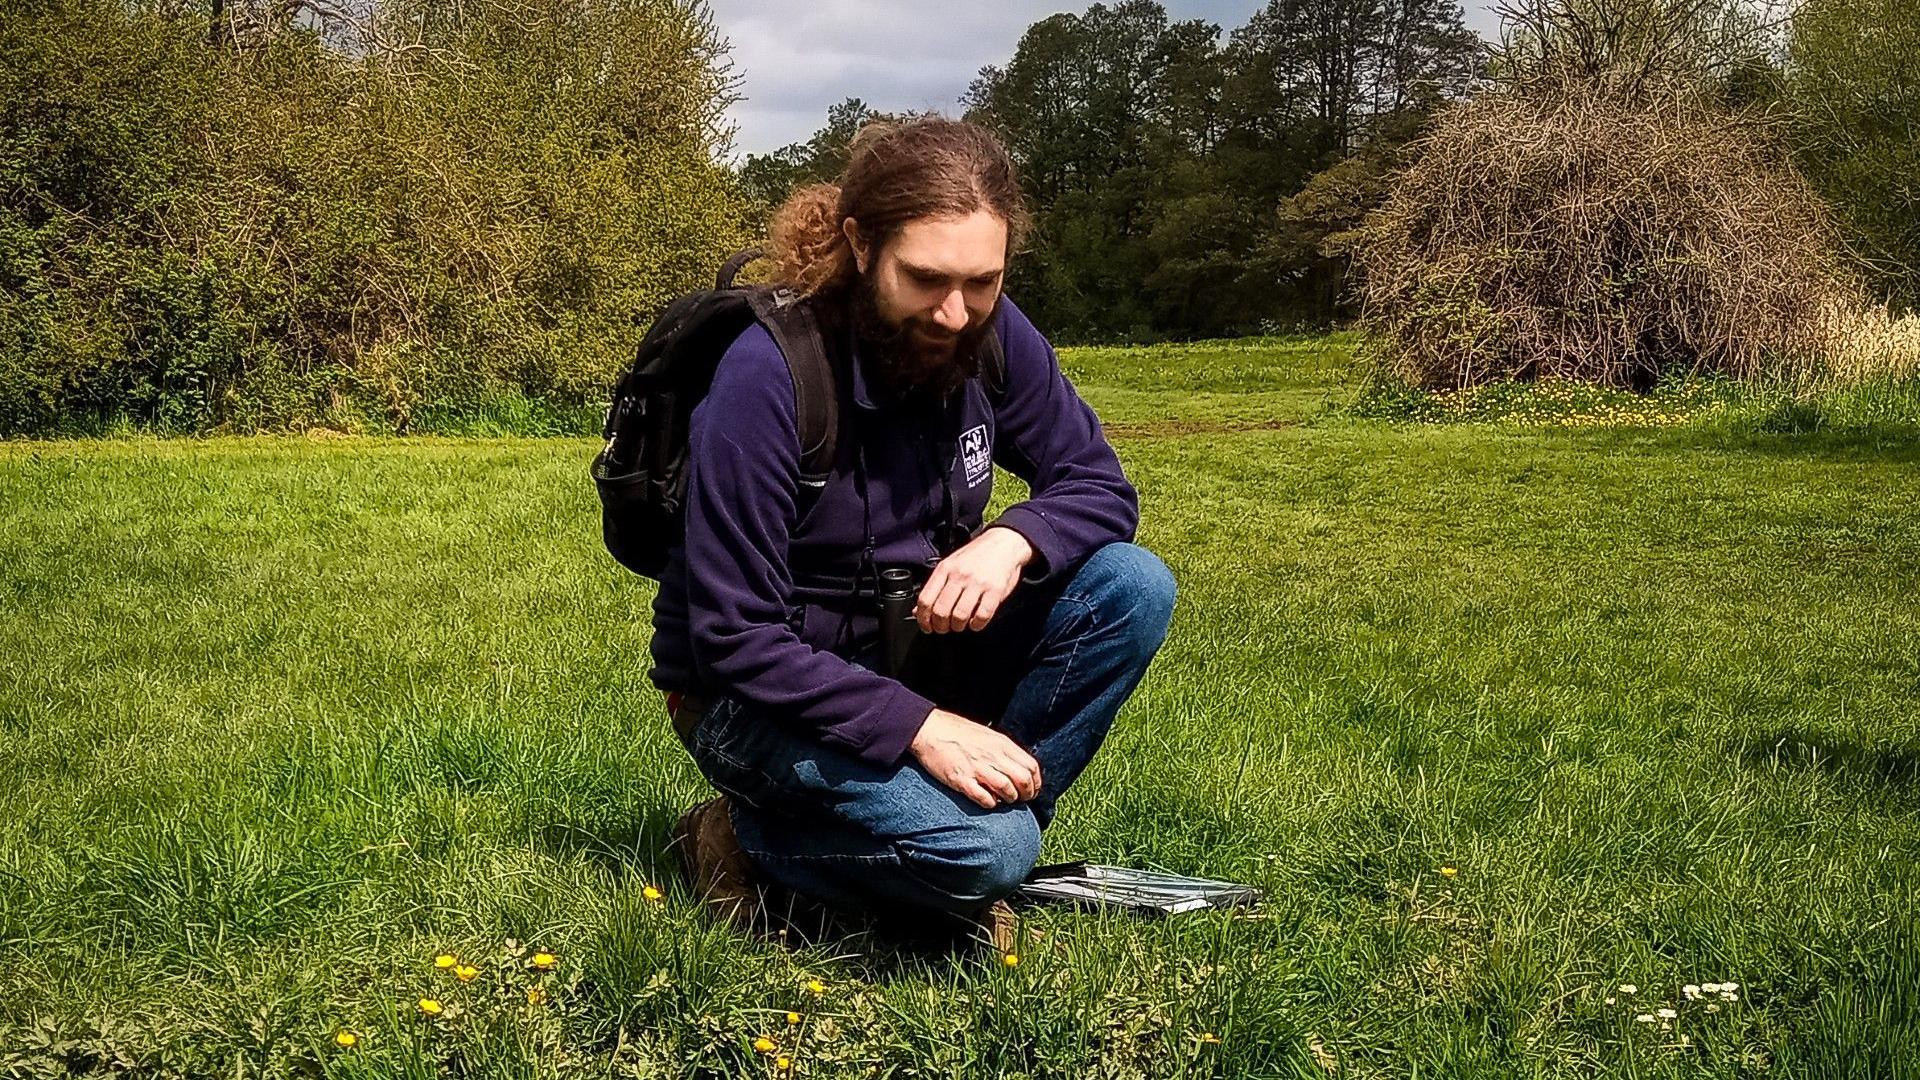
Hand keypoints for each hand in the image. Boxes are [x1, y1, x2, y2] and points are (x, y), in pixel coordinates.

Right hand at [909, 708, 1042, 808]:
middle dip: (1027, 794)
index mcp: (1001, 744)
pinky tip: (989, 801)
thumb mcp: (988, 735)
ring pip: (1007, 789)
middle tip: (1022, 799)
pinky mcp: (962, 780)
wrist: (929, 729)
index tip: (1032, 790)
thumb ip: (1004, 750)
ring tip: (1005, 800)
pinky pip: (984, 798)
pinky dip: (991, 803)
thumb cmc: (958, 732)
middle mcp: (993, 755)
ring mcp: (977, 768)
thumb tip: (1018, 767)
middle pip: (1023, 780)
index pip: (1031, 766)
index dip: (1036, 782)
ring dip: (1010, 799)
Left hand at [916, 526, 1034, 632]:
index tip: (927, 627)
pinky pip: (982, 615)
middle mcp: (959, 575)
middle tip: (944, 628)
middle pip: (941, 611)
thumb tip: (918, 610)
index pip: (926, 599)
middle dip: (941, 626)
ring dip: (958, 626)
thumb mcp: (951, 565)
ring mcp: (977, 583)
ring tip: (960, 625)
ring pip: (960, 615)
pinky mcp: (995, 590)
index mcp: (945, 569)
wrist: (1004, 543)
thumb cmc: (977, 556)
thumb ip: (936, 587)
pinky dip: (977, 624)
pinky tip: (976, 622)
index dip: (924, 619)